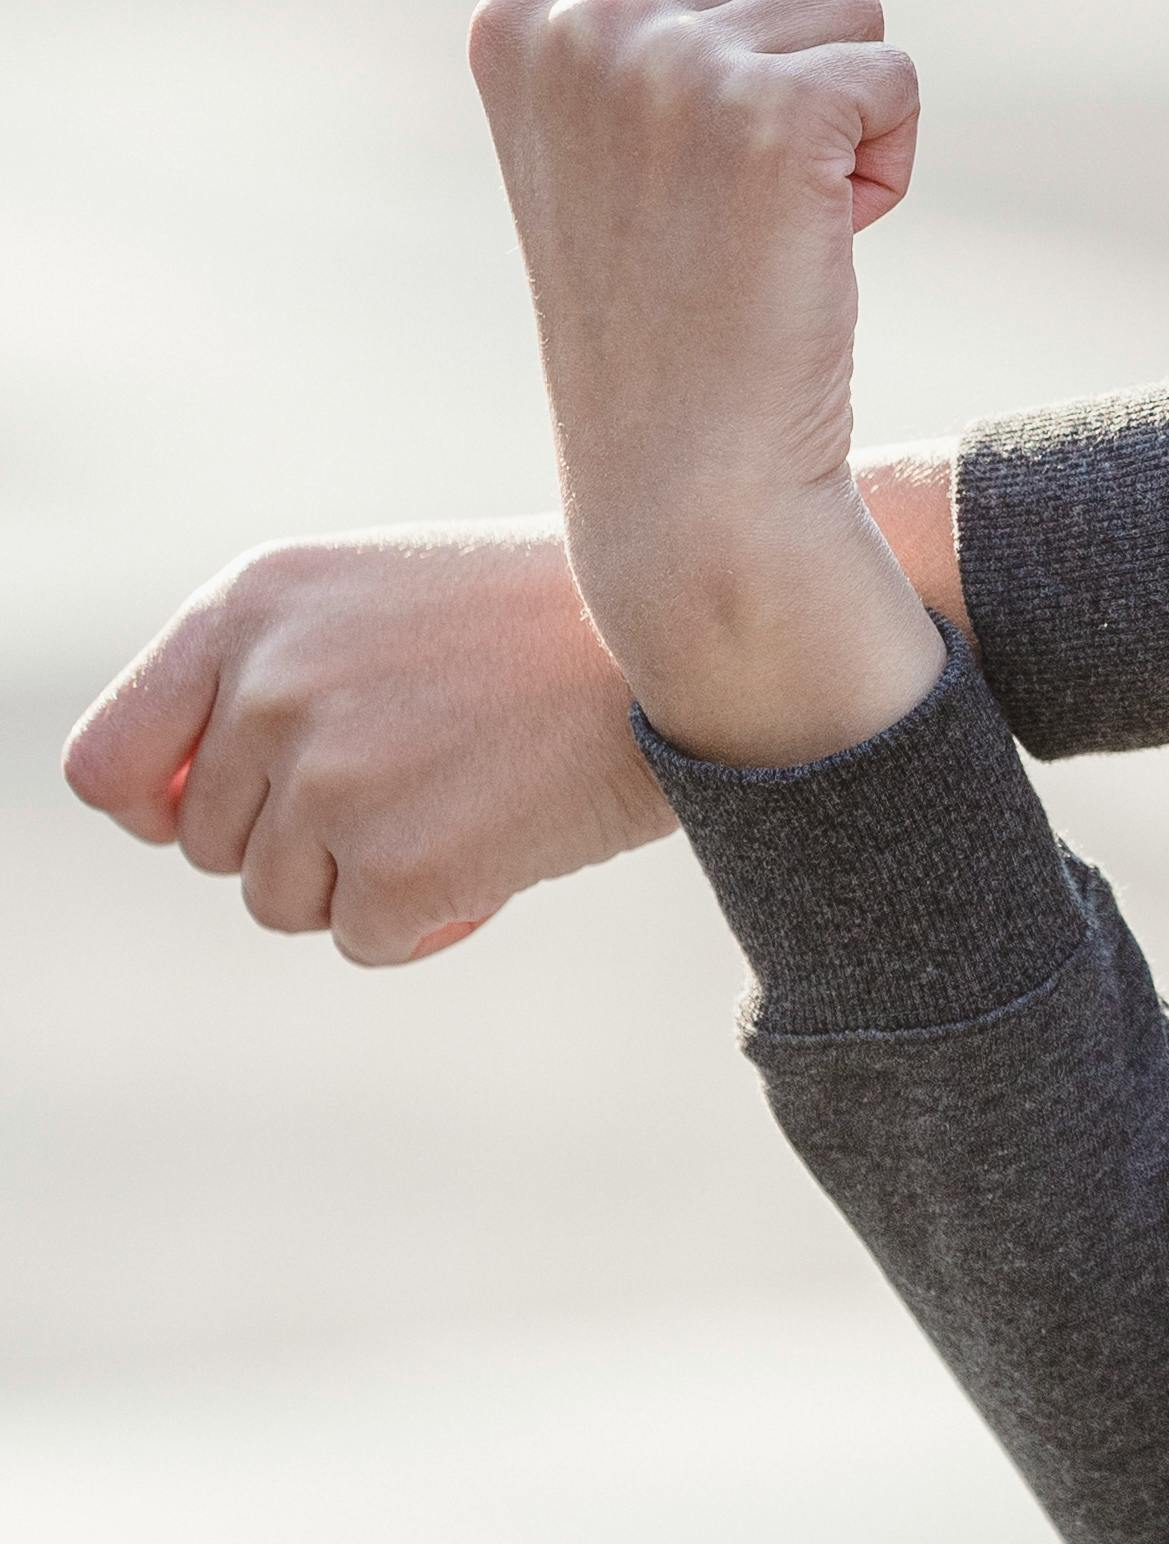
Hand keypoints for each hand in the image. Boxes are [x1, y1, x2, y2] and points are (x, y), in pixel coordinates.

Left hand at [60, 520, 670, 962]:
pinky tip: (503, 841)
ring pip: (283, 902)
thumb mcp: (368, 603)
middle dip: (303, 839)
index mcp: (247, 605)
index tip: (228, 813)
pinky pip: (368, 940)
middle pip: (213, 845)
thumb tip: (153, 821)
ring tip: (466, 797)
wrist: (687, 624)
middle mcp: (266, 686)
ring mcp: (328, 778)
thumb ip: (256, 681)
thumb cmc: (534, 616)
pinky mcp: (394, 865)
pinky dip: (433, 916)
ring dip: (366, 879)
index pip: (107, 766)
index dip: (161, 810)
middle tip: (420, 777)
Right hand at [467, 0, 944, 769]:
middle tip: (723, 208)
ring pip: (854, 15)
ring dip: (843, 122)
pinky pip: (895, 79)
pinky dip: (884, 164)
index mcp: (519, 8)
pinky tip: (815, 243)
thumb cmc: (674, 298)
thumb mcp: (651, 116)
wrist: (689, 472)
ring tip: (763, 228)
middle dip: (794, 78)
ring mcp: (669, 61)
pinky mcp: (771, 109)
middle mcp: (579, 20)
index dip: (736, 27)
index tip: (674, 144)